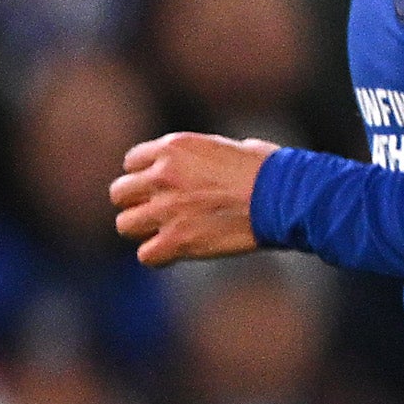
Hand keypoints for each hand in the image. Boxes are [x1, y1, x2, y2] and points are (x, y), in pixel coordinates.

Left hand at [111, 131, 276, 264]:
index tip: (160, 188)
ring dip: (143, 231)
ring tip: (164, 233)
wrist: (284, 196)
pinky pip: (146, 255)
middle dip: (136, 204)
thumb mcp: (228, 146)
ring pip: (125, 225)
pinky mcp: (177, 239)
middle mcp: (162, 175)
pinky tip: (175, 252)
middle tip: (158, 213)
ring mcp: (166, 208)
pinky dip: (158, 256)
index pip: (132, 163)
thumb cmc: (270, 170)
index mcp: (173, 148)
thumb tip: (207, 162)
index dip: (144, 177)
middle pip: (119, 193)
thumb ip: (202, 156)